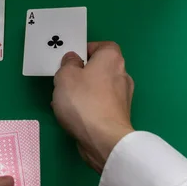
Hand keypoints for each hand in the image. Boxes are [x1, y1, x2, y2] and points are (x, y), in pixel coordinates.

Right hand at [52, 41, 134, 173]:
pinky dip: (88, 106)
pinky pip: (100, 104)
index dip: (87, 49)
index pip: (104, 46)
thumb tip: (74, 60)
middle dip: (83, 72)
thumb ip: (68, 63)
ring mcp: (123, 97)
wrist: (104, 139)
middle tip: (65, 80)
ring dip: (83, 91)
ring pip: (99, 87)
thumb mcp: (65, 76)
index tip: (72, 59)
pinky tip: (72, 115)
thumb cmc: (83, 101)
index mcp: (111, 59)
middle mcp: (121, 74)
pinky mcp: (119, 115)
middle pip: (101, 67)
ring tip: (63, 100)